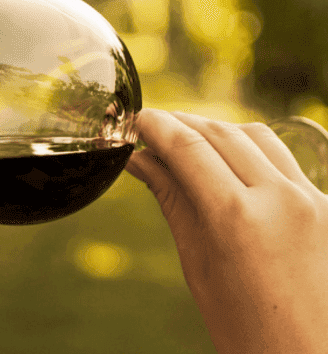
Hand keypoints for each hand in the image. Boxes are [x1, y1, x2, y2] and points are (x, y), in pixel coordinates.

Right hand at [125, 109, 327, 353]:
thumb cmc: (246, 330)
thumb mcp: (198, 264)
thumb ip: (172, 200)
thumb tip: (141, 161)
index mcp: (239, 221)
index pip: (188, 149)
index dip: (157, 126)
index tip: (138, 119)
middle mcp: (282, 200)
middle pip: (221, 133)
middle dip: (182, 123)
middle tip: (155, 127)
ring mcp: (313, 199)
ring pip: (255, 135)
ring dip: (216, 130)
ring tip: (188, 139)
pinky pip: (282, 158)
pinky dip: (248, 148)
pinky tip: (228, 160)